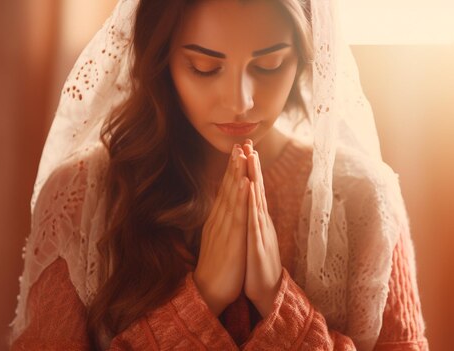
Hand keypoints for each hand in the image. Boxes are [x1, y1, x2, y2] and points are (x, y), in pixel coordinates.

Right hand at [193, 144, 249, 315]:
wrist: (208, 291)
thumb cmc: (216, 267)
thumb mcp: (218, 240)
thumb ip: (220, 224)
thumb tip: (223, 212)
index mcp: (218, 220)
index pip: (225, 190)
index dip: (231, 170)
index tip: (237, 152)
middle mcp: (219, 220)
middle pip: (227, 187)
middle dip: (234, 165)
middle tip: (240, 143)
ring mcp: (224, 228)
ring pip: (232, 196)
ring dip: (237, 174)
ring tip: (242, 154)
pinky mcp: (231, 239)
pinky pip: (237, 215)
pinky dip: (241, 197)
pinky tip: (246, 183)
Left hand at [242, 140, 282, 316]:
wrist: (266, 292)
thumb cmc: (258, 265)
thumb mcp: (253, 238)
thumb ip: (252, 221)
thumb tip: (250, 207)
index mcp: (257, 220)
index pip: (253, 191)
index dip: (249, 171)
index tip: (245, 150)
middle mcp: (261, 222)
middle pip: (257, 189)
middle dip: (253, 166)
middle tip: (249, 143)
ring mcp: (261, 231)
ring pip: (257, 200)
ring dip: (254, 178)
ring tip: (251, 157)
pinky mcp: (258, 243)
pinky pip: (254, 220)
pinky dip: (252, 202)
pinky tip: (250, 188)